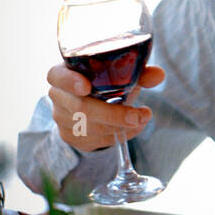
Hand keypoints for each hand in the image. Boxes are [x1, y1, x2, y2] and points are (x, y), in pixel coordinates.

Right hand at [47, 63, 164, 152]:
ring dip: (121, 126)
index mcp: (63, 73)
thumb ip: (138, 73)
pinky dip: (119, 135)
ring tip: (142, 118)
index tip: (86, 87)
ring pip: (90, 128)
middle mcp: (58, 96)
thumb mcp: (119, 75)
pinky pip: (96, 140)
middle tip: (138, 116)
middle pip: (81, 108)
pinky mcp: (71, 137)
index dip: (70, 81)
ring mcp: (62, 119)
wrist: (94, 105)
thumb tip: (158, 75)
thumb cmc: (104, 83)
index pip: (56, 76)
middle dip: (112, 114)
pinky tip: (134, 128)